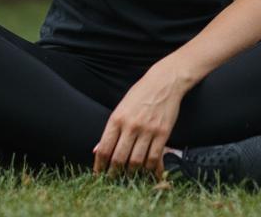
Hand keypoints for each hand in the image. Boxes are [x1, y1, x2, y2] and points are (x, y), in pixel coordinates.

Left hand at [92, 64, 185, 179]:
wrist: (164, 82)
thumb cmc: (140, 94)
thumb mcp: (120, 108)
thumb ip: (110, 130)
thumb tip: (97, 150)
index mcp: (116, 119)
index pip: (104, 148)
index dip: (100, 165)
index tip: (98, 174)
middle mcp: (131, 126)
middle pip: (119, 158)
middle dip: (114, 172)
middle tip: (113, 178)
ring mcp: (147, 130)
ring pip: (137, 161)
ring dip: (132, 172)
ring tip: (129, 175)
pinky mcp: (163, 133)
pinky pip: (155, 158)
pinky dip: (150, 168)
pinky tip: (147, 171)